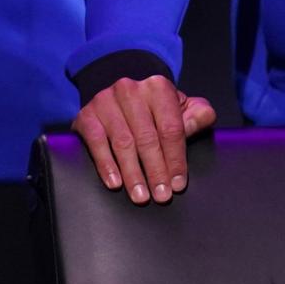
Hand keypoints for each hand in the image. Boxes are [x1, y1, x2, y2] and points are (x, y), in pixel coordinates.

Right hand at [72, 75, 216, 204]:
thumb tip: (194, 127)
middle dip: (155, 171)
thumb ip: (197, 116)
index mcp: (159, 87)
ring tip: (140, 195)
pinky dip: (106, 165)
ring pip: (123, 143)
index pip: (171, 129)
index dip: (176, 159)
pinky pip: (96, 143)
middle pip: (147, 138)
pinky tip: (115, 183)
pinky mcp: (86, 114)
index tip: (178, 184)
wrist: (121, 98)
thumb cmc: (158, 109)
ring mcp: (105, 101)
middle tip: (161, 196)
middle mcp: (130, 90)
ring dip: (133, 174)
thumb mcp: (184, 107)